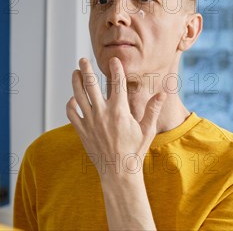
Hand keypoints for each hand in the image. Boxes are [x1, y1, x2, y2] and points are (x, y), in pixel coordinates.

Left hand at [66, 57, 165, 179]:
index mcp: (119, 111)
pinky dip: (71, 103)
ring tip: (75, 72)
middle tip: (83, 59)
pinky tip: (73, 98)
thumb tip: (162, 93)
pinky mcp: (81, 130)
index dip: (116, 69)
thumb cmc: (135, 151)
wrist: (119, 172)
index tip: (114, 60)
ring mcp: (89, 121)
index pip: (117, 83)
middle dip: (86, 69)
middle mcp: (102, 113)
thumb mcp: (147, 130)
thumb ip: (152, 110)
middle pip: (90, 85)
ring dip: (75, 82)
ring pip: (78, 96)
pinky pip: (71, 113)